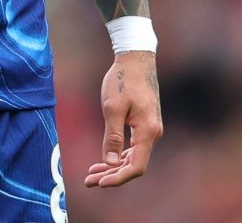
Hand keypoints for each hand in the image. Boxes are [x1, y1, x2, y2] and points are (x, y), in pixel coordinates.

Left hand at [85, 50, 162, 187]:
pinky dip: (120, 155)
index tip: (99, 183)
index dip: (118, 178)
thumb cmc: (122, 80)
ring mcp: (151, 129)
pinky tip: (106, 159)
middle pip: (134, 165)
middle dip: (111, 175)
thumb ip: (112, 137)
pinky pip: (135, 147)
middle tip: (88, 181)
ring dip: (114, 167)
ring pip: (134, 157)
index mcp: (147, 131)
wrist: (136, 58)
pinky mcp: (146, 124)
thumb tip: (111, 164)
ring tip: (92, 173)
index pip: (136, 167)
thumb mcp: (112, 108)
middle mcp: (154, 133)